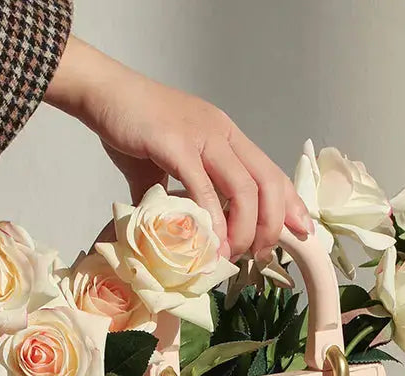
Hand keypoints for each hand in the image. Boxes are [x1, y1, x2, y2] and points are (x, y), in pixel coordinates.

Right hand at [44, 37, 313, 259]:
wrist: (103, 91)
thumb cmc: (134, 126)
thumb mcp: (167, 163)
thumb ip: (178, 195)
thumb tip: (178, 230)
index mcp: (228, 136)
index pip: (270, 172)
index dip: (290, 204)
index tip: (301, 232)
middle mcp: (223, 134)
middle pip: (267, 183)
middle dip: (271, 225)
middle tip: (260, 254)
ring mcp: (201, 137)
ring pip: (243, 188)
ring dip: (244, 228)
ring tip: (233, 254)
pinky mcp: (175, 144)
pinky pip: (203, 187)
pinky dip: (212, 219)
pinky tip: (211, 241)